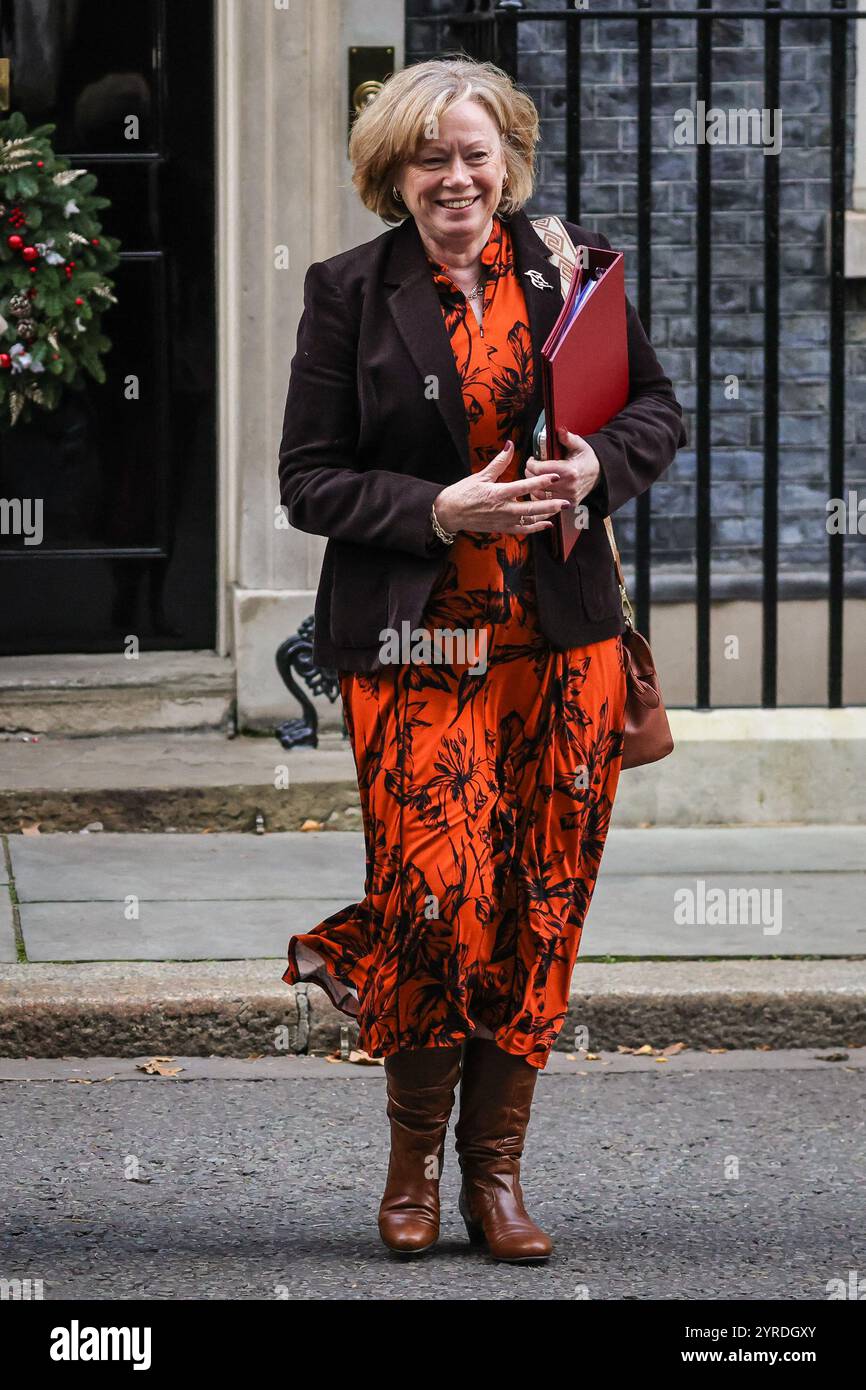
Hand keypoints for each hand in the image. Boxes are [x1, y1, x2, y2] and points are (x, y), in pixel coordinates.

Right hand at [433, 439, 570, 535]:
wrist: (449, 513)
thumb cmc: (463, 493)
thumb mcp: (481, 476)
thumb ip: (499, 462)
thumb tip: (510, 445)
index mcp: (498, 493)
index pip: (524, 486)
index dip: (541, 481)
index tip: (555, 476)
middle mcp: (503, 509)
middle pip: (532, 507)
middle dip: (551, 504)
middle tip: (566, 500)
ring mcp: (503, 521)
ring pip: (530, 520)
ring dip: (546, 515)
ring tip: (560, 509)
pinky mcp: (502, 528)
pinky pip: (522, 530)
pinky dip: (535, 527)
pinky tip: (547, 524)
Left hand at [525, 425, 600, 508]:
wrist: (598, 473)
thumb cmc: (586, 458)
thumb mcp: (579, 445)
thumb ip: (567, 438)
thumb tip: (559, 430)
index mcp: (570, 471)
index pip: (540, 469)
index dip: (531, 463)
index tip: (532, 459)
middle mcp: (569, 486)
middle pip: (537, 482)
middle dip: (531, 473)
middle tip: (532, 467)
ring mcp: (568, 497)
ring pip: (539, 494)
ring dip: (534, 485)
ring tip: (536, 476)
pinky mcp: (567, 504)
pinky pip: (546, 503)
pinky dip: (541, 496)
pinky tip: (542, 487)